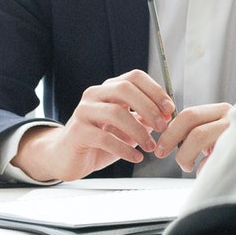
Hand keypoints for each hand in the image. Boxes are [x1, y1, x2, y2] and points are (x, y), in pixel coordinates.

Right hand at [11, 70, 174, 181]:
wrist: (66, 157)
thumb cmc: (99, 141)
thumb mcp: (126, 128)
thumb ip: (144, 119)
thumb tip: (166, 116)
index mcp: (108, 89)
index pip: (134, 77)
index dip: (155, 90)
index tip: (169, 108)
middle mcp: (94, 95)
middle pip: (125, 89)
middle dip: (148, 107)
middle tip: (162, 127)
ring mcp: (83, 112)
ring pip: (115, 113)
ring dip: (138, 131)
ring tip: (150, 146)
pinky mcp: (77, 132)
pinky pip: (104, 138)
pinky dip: (124, 149)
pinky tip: (135, 157)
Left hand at [151, 102, 230, 170]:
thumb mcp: (215, 138)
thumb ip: (197, 135)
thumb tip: (169, 144)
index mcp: (221, 111)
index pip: (189, 114)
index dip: (170, 130)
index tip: (160, 146)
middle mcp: (230, 115)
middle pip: (190, 117)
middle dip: (170, 137)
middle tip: (161, 153)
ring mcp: (235, 128)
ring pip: (198, 135)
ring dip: (185, 155)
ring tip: (188, 166)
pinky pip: (212, 157)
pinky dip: (204, 168)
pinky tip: (209, 170)